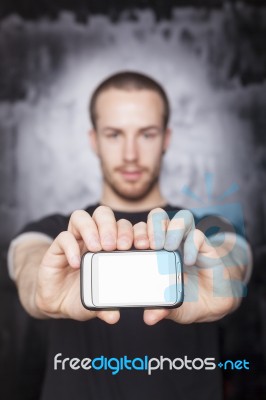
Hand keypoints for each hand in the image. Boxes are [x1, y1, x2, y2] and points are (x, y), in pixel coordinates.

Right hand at [35, 206, 136, 322]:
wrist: (57, 300)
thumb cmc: (85, 294)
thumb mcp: (100, 301)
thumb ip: (108, 305)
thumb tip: (114, 316)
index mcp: (111, 244)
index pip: (127, 226)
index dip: (137, 230)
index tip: (144, 245)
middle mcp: (94, 237)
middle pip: (103, 214)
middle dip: (114, 227)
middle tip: (119, 246)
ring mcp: (75, 240)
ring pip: (81, 217)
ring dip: (92, 229)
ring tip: (97, 248)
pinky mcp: (58, 247)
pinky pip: (63, 237)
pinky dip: (71, 247)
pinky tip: (76, 263)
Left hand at [133, 208, 242, 324]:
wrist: (216, 302)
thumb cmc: (188, 299)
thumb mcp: (171, 306)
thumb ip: (160, 308)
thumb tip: (149, 317)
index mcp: (155, 251)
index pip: (140, 230)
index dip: (130, 233)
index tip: (124, 247)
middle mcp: (171, 241)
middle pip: (158, 217)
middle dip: (149, 227)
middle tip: (145, 245)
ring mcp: (189, 242)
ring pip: (181, 218)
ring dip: (171, 229)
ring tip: (168, 247)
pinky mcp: (206, 246)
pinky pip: (198, 236)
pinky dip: (192, 246)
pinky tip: (189, 261)